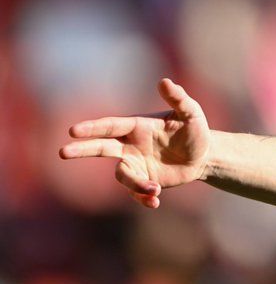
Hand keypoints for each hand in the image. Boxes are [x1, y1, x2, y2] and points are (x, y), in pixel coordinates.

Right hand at [59, 78, 210, 208]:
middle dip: (82, 149)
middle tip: (63, 151)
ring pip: (122, 175)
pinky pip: (136, 192)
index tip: (73, 130)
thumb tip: (164, 82)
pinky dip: (143, 198)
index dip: (93, 128)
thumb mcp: (191, 113)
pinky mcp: (145, 181)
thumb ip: (178, 98)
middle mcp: (131, 146)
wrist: (204, 155)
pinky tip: (155, 202)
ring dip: (134, 184)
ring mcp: (136, 165)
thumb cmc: (195, 130)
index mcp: (137, 126)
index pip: (110, 126)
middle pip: (101, 148)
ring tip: (154, 189)